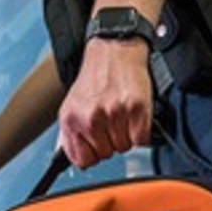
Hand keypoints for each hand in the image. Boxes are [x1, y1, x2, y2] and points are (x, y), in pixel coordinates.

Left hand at [58, 38, 151, 168]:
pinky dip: (140, 131)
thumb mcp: (73, 105)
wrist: (114, 50)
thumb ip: (70, 133)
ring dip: (126, 134)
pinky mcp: (136, 109)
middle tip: (110, 120)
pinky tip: (133, 115)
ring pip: (124, 147)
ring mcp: (114, 114)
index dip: (92, 153)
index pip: (82, 161)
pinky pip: (141, 140)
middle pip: (106, 154)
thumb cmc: (96, 77)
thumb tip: (70, 157)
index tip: (96, 143)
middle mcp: (91, 118)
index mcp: (71, 119)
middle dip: (110, 141)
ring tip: (121, 114)